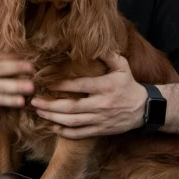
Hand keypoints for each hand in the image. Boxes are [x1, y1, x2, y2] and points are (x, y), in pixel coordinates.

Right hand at [0, 31, 33, 110]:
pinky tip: (22, 101)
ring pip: (2, 86)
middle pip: (1, 67)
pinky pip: (0, 100)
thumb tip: (8, 17)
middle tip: (33, 68)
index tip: (29, 49)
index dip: (14, 50)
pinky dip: (11, 101)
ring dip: (17, 87)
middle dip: (18, 68)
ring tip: (31, 87)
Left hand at [31, 53, 147, 138]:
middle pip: (72, 107)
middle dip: (51, 105)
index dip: (62, 85)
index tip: (47, 82)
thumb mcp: (122, 66)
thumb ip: (107, 55)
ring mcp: (100, 119)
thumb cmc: (129, 84)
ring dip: (54, 118)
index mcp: (105, 87)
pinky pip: (80, 134)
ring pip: (73, 122)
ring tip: (39, 112)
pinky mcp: (100, 130)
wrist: (143, 109)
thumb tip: (92, 44)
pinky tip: (53, 127)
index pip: (80, 86)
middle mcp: (101, 104)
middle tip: (34, 100)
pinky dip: (65, 132)